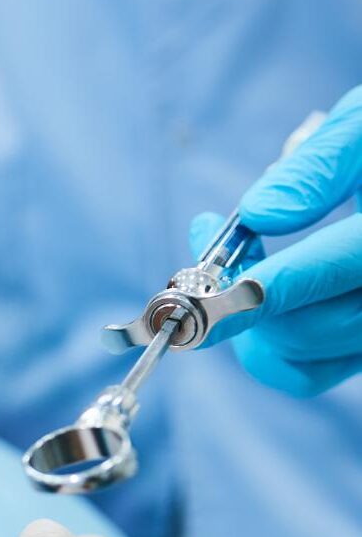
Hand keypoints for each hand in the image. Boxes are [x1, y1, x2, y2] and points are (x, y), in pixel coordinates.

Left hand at [189, 86, 361, 395]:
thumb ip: (320, 165)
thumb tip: (259, 214)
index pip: (320, 274)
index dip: (249, 293)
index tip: (191, 303)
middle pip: (300, 328)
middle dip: (240, 298)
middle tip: (218, 248)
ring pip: (296, 356)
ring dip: (248, 319)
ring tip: (243, 261)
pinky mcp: (360, 346)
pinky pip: (305, 371)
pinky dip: (267, 346)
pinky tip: (256, 297)